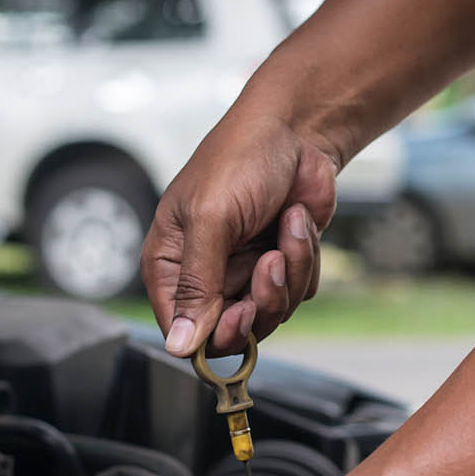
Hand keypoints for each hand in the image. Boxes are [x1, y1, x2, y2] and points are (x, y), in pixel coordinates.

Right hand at [143, 111, 335, 355]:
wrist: (297, 130)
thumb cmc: (240, 158)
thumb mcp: (211, 218)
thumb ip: (195, 285)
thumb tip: (177, 345)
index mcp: (169, 264)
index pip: (181, 331)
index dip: (213, 332)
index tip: (240, 311)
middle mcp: (204, 273)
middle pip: (231, 332)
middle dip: (261, 300)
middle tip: (271, 264)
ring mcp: (244, 271)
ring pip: (271, 313)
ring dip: (290, 271)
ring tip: (286, 225)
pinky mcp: (282, 264)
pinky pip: (299, 291)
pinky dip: (305, 257)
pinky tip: (296, 219)